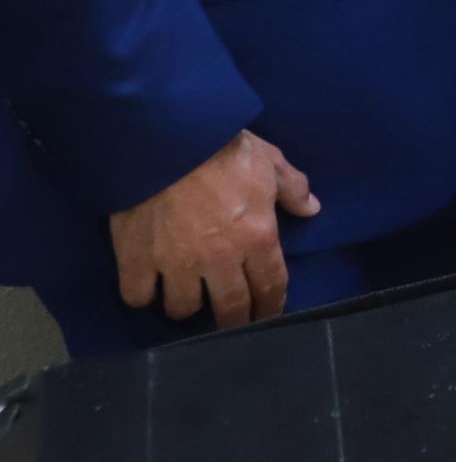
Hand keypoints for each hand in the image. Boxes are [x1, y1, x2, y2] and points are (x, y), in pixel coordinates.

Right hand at [110, 129, 320, 326]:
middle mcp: (219, 260)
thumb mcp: (269, 160)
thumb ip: (292, 187)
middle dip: (234, 320)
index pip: (270, 286)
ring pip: (183, 308)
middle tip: (231, 322)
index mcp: (257, 237)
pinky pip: (137, 296)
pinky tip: (147, 289)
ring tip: (187, 300)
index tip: (267, 315)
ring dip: (187, 308)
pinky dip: (142, 296)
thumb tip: (311, 209)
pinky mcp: (137, 260)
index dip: (270, 306)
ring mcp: (175, 264)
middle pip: (230, 307)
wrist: (165, 139)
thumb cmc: (222, 147)